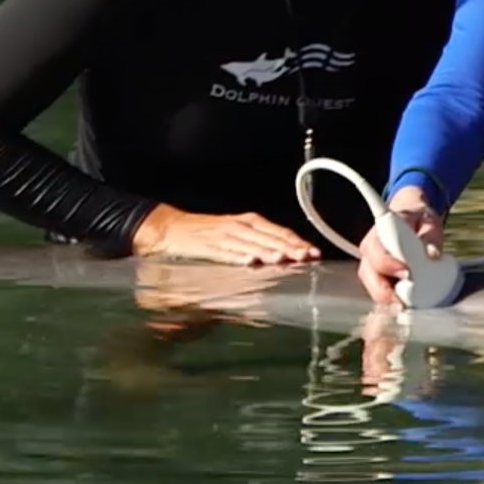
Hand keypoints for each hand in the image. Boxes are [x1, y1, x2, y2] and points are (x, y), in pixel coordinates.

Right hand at [130, 203, 319, 265]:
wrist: (170, 228)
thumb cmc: (206, 232)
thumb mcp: (235, 232)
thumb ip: (257, 242)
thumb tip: (283, 255)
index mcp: (249, 221)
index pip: (279, 231)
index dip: (297, 242)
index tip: (313, 253)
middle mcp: (240, 226)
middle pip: (270, 238)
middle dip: (290, 248)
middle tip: (307, 257)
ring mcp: (225, 236)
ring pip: (252, 245)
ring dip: (270, 252)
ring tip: (285, 260)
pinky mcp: (208, 246)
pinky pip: (227, 253)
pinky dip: (239, 257)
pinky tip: (251, 262)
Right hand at [356, 186, 445, 304]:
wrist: (410, 220)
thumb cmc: (418, 221)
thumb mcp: (430, 222)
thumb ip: (432, 236)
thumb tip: (433, 253)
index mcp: (380, 231)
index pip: (377, 249)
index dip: (388, 264)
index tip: (407, 273)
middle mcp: (370, 249)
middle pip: (369, 274)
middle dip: (387, 289)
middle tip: (407, 297)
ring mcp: (370, 265)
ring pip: (372, 287)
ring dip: (390, 297)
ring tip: (409, 302)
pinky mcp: (375, 279)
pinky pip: (378, 293)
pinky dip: (391, 300)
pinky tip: (405, 302)